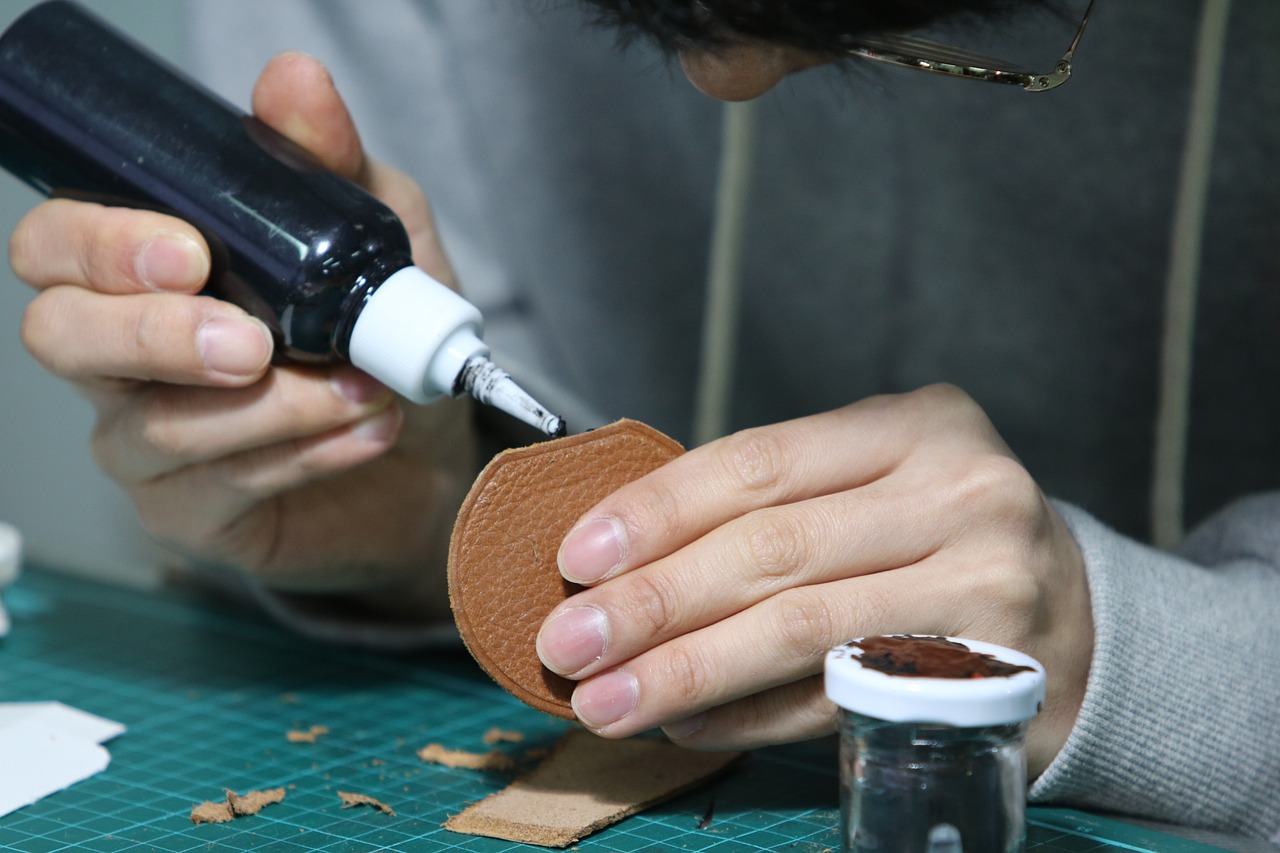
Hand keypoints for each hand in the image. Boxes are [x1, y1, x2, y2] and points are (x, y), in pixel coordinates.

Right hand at [13, 53, 473, 617]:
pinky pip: (219, 487)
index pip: (57, 248)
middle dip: (154, 336)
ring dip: (276, 406)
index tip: (189, 253)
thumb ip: (331, 166)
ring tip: (366, 388)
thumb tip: (294, 82)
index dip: (97, 244)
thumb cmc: (383, 336)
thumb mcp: (379, 237)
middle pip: (62, 338)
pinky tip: (368, 431)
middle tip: (253, 343)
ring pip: (154, 427)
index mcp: (148, 276)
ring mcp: (149, 442)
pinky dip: (304, 455)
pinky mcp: (192, 512)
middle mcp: (125, 359)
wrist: (435, 450)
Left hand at [536, 384, 1092, 774]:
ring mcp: (984, 584)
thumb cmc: (940, 543)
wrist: (1079, 621)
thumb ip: (771, 509)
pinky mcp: (989, 674)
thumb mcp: (873, 488)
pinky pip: (841, 696)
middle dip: (653, 601)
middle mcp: (959, 491)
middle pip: (772, 548)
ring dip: (688, 670)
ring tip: (607, 700)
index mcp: (915, 424)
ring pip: (803, 627)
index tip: (577, 556)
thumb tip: (618, 563)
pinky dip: (752, 716)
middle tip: (568, 641)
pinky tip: (689, 724)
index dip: (657, 511)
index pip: (758, 461)